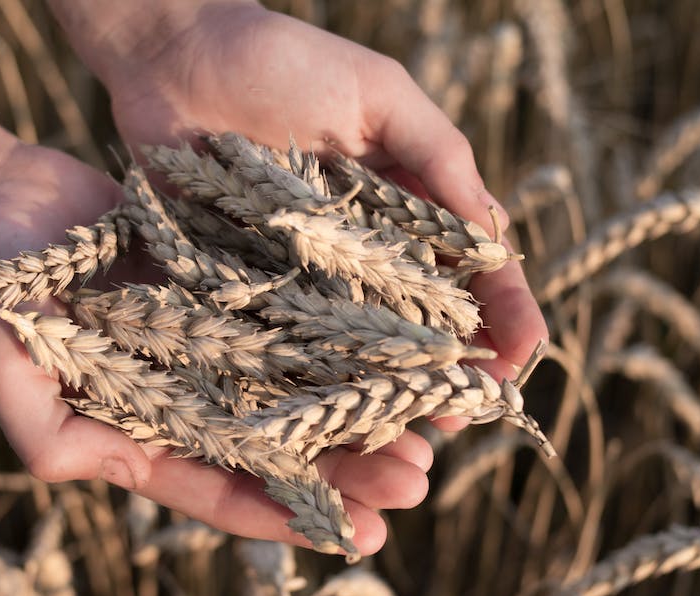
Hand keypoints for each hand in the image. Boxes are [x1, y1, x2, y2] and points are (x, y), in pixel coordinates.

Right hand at [0, 143, 432, 554]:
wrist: (7, 204)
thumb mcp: (7, 367)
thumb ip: (45, 431)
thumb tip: (98, 472)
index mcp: (144, 431)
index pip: (225, 485)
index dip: (289, 515)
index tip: (360, 534)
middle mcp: (189, 395)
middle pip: (281, 444)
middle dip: (348, 469)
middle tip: (416, 481)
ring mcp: (213, 343)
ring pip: (299, 387)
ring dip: (359, 411)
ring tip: (426, 430)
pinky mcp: (228, 290)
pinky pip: (291, 320)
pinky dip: (339, 338)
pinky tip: (392, 347)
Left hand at [59, 0, 548, 418]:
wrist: (177, 58)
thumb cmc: (286, 60)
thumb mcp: (379, 95)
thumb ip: (438, 156)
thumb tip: (496, 231)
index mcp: (402, 204)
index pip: (466, 266)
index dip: (500, 310)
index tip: (523, 354)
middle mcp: (358, 248)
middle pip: (416, 320)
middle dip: (449, 368)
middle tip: (469, 414)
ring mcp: (301, 272)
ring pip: (354, 344)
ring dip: (385, 389)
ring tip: (409, 432)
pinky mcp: (243, 284)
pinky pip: (282, 339)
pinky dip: (306, 376)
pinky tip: (325, 414)